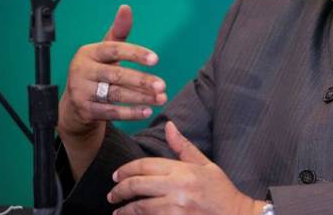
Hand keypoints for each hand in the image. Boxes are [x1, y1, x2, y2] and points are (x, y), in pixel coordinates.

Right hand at [58, 5, 166, 138]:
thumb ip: (118, 32)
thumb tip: (126, 7)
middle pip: (116, 75)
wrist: (74, 104)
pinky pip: (111, 112)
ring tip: (161, 98)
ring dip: (141, 98)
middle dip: (142, 81)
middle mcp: (81, 71)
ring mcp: (81, 92)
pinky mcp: (85, 111)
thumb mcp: (105, 51)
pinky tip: (148, 111)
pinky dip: (131, 113)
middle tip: (162, 85)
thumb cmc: (96, 71)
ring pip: (115, 95)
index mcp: (88, 52)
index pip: (113, 50)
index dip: (135, 53)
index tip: (156, 59)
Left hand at [108, 121, 265, 214]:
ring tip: (118, 211)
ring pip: (140, 207)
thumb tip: (169, 126)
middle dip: (120, 190)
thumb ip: (183, 147)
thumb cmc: (220, 190)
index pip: (146, 165)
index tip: (116, 176)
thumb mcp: (205, 164)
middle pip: (138, 185)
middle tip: (112, 194)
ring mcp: (176, 208)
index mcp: (183, 170)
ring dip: (125, 210)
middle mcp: (177, 188)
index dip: (126, 170)